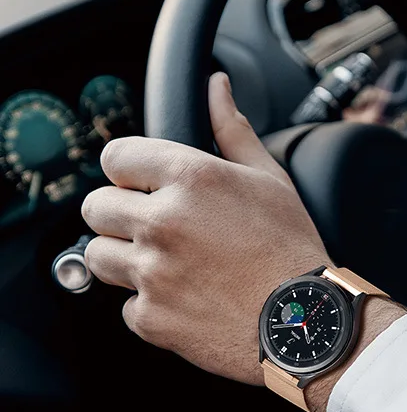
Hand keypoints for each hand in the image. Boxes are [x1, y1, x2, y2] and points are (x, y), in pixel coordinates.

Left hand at [82, 72, 331, 386]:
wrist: (306, 323)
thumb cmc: (294, 251)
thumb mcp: (271, 181)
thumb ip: (233, 130)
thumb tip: (216, 88)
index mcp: (191, 178)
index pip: (115, 157)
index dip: (130, 172)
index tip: (143, 186)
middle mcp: (163, 221)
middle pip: (95, 207)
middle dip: (121, 215)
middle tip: (158, 229)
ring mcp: (152, 273)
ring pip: (98, 256)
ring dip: (125, 259)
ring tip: (168, 266)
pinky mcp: (152, 318)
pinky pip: (127, 306)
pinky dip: (150, 306)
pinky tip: (186, 300)